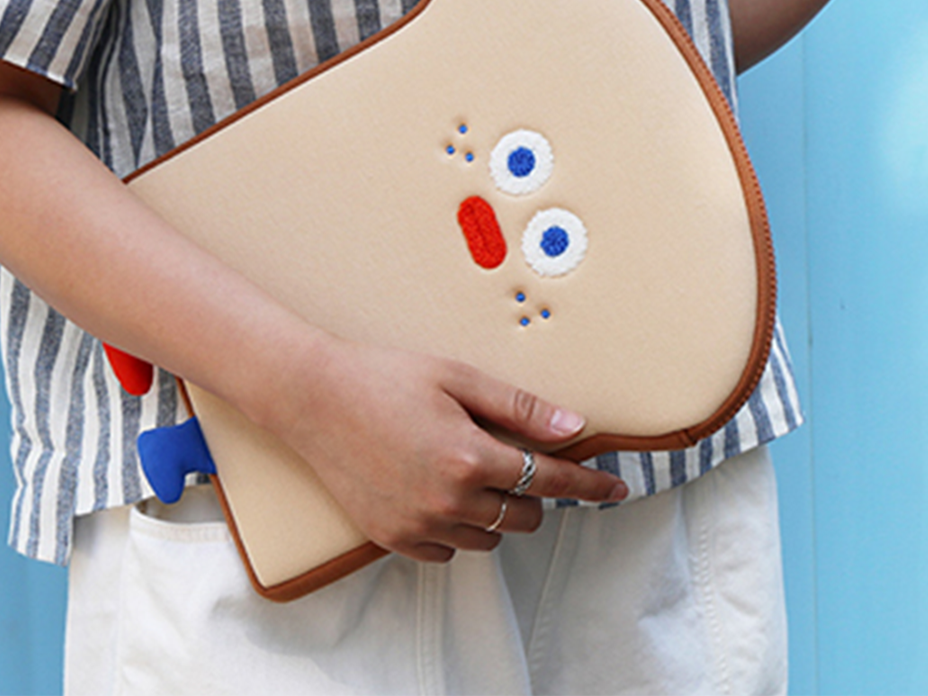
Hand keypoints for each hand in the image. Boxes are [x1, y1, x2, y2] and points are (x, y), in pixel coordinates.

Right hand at [277, 340, 628, 562]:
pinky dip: (458, 528)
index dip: (589, 485)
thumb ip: (519, 408)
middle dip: (533, 490)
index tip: (614, 488)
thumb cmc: (384, 376)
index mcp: (470, 457)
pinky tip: (441, 492)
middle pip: (523, 514)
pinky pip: (448, 550)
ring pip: (488, 536)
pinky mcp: (391, 538)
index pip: (550, 480)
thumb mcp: (458, 378)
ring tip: (471, 470)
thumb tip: (574, 427)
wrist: (313, 397)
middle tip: (513, 457)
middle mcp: (448, 501)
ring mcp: (418, 525)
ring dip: (496, 510)